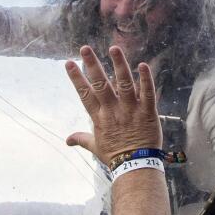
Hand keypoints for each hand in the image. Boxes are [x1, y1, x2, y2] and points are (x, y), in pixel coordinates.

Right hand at [63, 44, 159, 164]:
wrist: (135, 166)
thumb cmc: (115, 156)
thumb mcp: (95, 147)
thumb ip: (82, 139)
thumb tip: (67, 140)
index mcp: (99, 117)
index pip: (85, 94)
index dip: (76, 78)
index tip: (68, 63)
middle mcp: (113, 111)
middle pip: (101, 84)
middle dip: (92, 65)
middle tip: (85, 48)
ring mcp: (131, 110)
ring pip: (124, 84)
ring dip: (119, 65)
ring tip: (114, 48)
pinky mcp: (147, 113)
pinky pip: (147, 94)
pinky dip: (146, 80)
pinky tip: (143, 65)